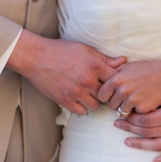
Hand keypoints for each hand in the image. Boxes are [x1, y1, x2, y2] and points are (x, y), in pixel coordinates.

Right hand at [7, 31, 124, 114]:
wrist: (36, 58)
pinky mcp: (65, 100)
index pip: (116, 79)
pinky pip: (81, 112)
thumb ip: (104, 59)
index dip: (117, 82)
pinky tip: (79, 99)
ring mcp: (76, 92)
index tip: (113, 83)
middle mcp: (87, 80)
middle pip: (108, 95)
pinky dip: (82, 107)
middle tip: (102, 90)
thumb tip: (123, 62)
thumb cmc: (61, 51)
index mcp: (94, 66)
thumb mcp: (85, 50)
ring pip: (96, 106)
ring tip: (90, 95)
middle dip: (106, 93)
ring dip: (94, 101)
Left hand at [98, 58, 160, 113]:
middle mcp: (122, 91)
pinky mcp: (143, 108)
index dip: (106, 97)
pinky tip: (145, 103)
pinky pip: (135, 115)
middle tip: (126, 99)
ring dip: (127, 109)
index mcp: (116, 80)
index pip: (101, 95)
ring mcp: (133, 100)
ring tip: (135, 101)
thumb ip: (113, 70)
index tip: (113, 96)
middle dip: (117, 104)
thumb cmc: (146, 69)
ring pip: (122, 112)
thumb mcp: (127, 66)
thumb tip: (101, 73)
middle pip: (111, 106)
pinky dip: (139, 111)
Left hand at [112, 86, 160, 161]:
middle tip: (118, 124)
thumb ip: (154, 99)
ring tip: (127, 141)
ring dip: (141, 144)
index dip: (132, 119)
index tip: (123, 115)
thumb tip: (130, 105)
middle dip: (131, 129)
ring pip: (160, 144)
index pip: (147, 121)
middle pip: (150, 132)